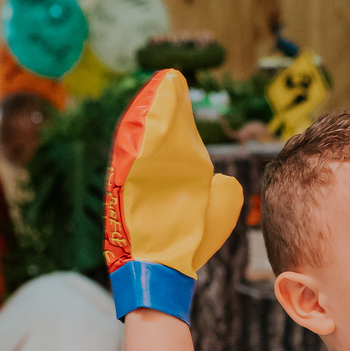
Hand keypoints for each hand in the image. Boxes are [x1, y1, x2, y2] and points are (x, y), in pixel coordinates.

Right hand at [105, 68, 242, 322]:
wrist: (165, 271)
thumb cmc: (187, 245)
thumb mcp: (214, 213)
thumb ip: (222, 192)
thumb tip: (224, 179)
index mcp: (169, 175)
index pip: (167, 135)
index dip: (171, 110)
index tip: (177, 86)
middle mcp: (149, 173)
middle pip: (151, 130)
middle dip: (159, 104)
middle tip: (168, 79)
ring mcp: (134, 180)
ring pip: (138, 139)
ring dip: (147, 112)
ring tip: (157, 89)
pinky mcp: (124, 189)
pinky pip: (129, 158)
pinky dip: (136, 137)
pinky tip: (145, 115)